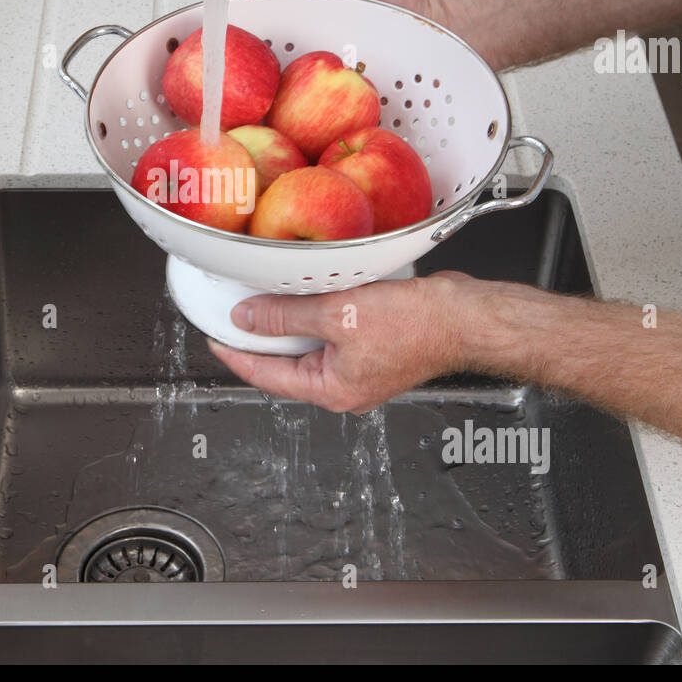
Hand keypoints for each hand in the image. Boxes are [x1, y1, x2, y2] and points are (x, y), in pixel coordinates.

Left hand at [207, 273, 478, 413]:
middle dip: (261, 338)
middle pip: (285, 363)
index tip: (214, 337)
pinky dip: (317, 314)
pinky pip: (333, 332)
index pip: (265, 376)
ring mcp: (360, 367)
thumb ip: (287, 317)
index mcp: (331, 389)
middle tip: (235, 313)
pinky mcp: (375, 346)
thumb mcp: (339, 315)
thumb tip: (248, 319)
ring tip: (268, 298)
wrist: (467, 318)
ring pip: (310, 345)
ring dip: (290, 322)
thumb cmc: (419, 326)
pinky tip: (311, 291)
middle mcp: (344, 384)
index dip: (234, 355)